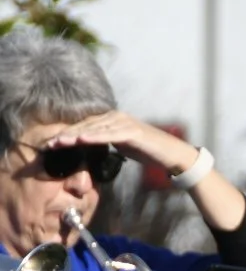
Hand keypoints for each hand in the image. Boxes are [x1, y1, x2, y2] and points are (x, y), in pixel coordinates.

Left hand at [47, 112, 199, 176]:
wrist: (172, 154)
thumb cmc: (148, 151)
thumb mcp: (123, 146)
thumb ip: (108, 142)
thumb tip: (94, 147)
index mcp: (112, 119)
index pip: (85, 126)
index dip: (67, 134)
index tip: (51, 144)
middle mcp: (116, 116)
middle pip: (86, 126)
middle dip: (66, 135)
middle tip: (48, 143)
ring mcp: (124, 122)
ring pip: (94, 130)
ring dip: (75, 136)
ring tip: (59, 143)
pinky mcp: (132, 131)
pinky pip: (109, 135)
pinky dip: (94, 137)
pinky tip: (82, 140)